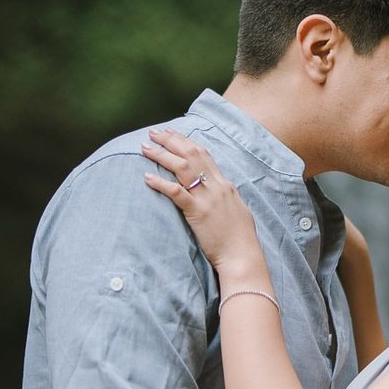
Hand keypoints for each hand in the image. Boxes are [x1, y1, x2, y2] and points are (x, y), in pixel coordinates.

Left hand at [141, 129, 261, 273]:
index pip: (204, 154)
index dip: (185, 142)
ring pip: (182, 168)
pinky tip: (147, 177)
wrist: (243, 256)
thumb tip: (219, 191)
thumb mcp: (235, 210)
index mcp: (224, 185)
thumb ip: (225, 197)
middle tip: (153, 133)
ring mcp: (207, 198)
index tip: (171, 133)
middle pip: (191, 155)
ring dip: (162, 155)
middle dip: (171, 141)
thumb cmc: (239, 239)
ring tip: (145, 148)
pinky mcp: (198, 213)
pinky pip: (176, 193)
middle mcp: (217, 186)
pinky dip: (160, 183)